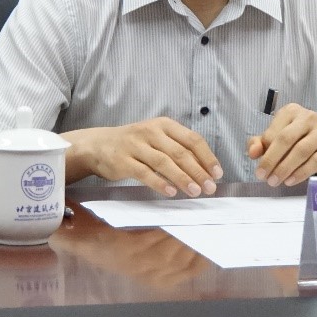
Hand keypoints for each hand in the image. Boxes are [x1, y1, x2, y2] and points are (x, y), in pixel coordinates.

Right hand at [68, 118, 222, 196]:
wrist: (98, 145)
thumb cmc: (134, 144)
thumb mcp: (156, 138)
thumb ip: (177, 149)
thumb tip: (204, 170)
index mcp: (164, 125)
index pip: (192, 139)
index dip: (207, 157)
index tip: (217, 173)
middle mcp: (151, 132)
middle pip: (180, 153)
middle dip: (198, 171)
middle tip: (210, 188)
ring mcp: (136, 146)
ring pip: (164, 163)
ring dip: (183, 178)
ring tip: (195, 192)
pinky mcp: (123, 161)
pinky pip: (145, 173)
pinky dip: (159, 183)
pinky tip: (171, 192)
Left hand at [248, 103, 316, 186]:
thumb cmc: (298, 143)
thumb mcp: (277, 140)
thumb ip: (260, 144)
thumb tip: (252, 152)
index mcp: (291, 111)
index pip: (274, 132)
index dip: (264, 152)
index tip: (258, 169)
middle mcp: (308, 116)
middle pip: (286, 139)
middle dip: (272, 160)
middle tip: (263, 177)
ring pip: (301, 150)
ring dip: (285, 168)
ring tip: (275, 181)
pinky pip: (316, 160)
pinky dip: (301, 173)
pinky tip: (291, 180)